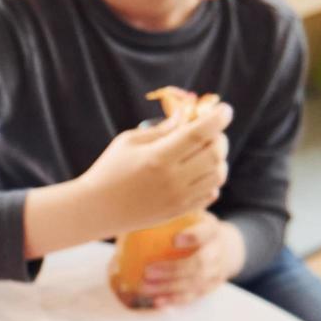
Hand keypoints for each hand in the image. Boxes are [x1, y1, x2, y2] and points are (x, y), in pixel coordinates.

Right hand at [78, 103, 232, 234]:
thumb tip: (186, 116)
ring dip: (218, 159)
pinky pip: (211, 193)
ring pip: (218, 174)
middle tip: (210, 132)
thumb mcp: (128, 142)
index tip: (224, 109)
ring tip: (205, 153)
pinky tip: (199, 173)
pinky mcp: (178, 211)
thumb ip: (160, 129)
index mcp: (158, 157)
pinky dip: (212, 179)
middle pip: (215, 152)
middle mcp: (172, 179)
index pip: (200, 133)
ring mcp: (177, 198)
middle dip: (219, 137)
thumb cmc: (108, 170)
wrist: (95, 210)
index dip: (217, 118)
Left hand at [140, 214, 246, 306]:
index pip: (206, 232)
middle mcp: (217, 251)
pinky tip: (157, 302)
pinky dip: (175, 300)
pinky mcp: (210, 287)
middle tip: (148, 271)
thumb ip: (173, 212)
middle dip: (173, 269)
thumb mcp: (191, 215)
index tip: (175, 239)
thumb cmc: (194, 227)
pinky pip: (193, 296)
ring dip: (168, 287)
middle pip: (199, 262)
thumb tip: (140, 205)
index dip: (194, 236)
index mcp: (212, 229)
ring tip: (144, 286)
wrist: (223, 246)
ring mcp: (216, 272)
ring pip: (194, 282)